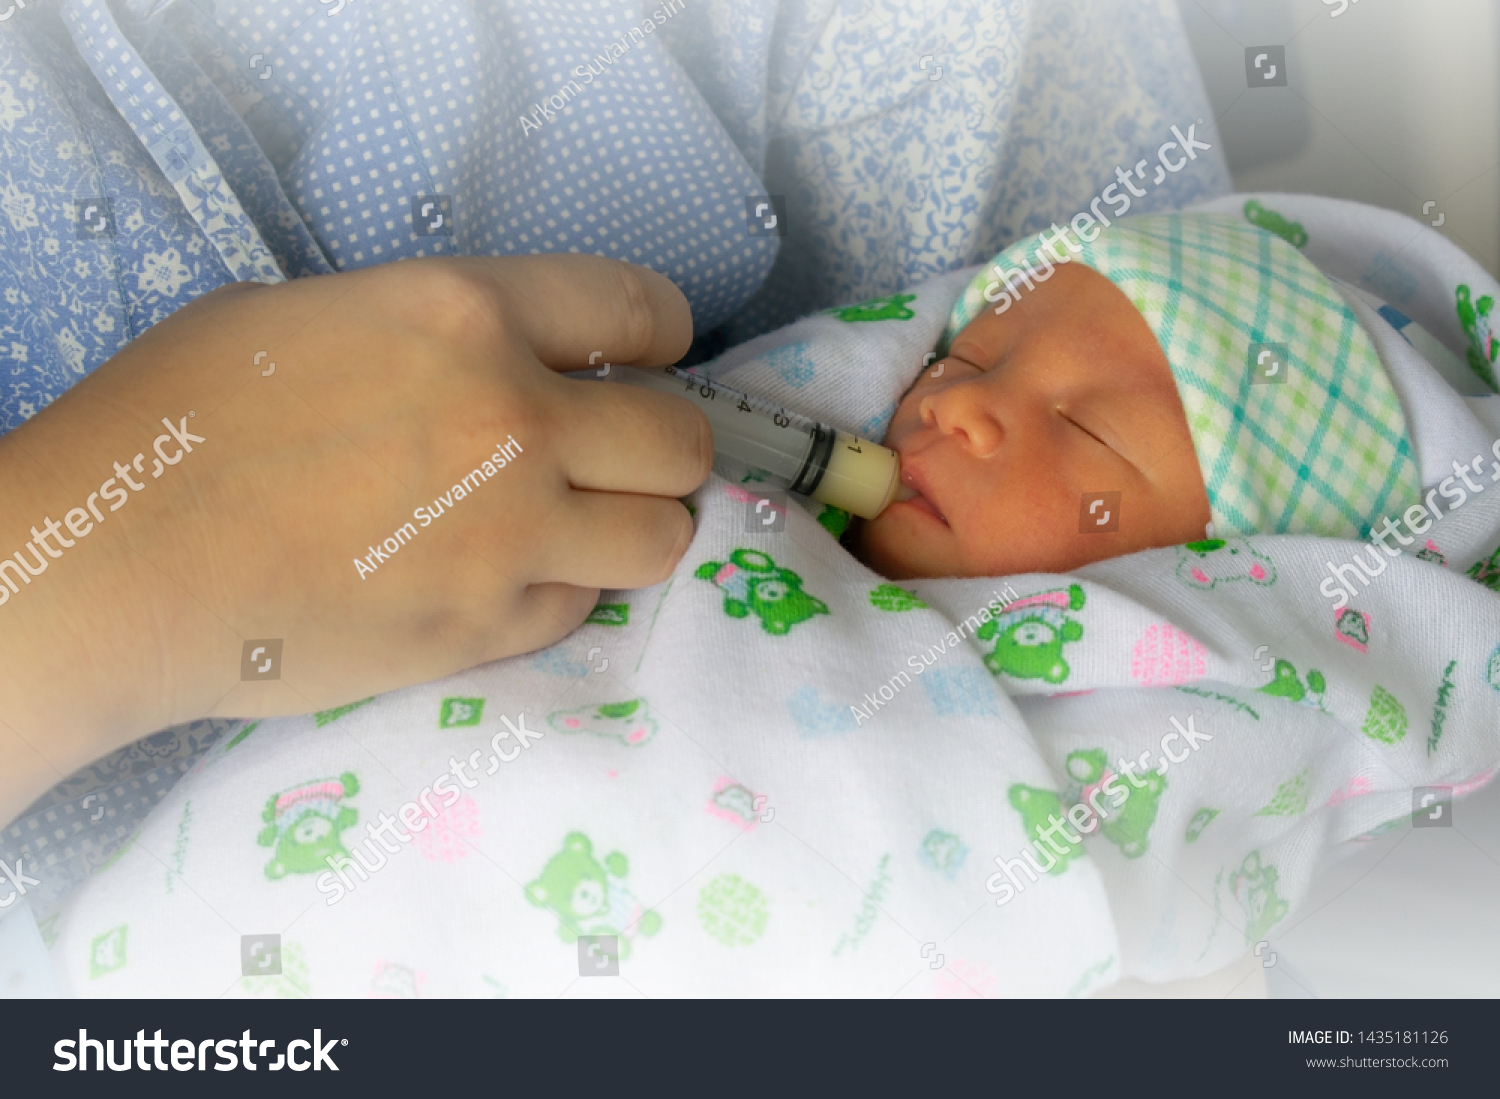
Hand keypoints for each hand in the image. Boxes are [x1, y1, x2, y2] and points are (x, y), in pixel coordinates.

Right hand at [0, 255, 709, 821]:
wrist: (117, 566)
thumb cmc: (180, 420)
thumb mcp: (311, 318)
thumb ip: (434, 334)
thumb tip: (499, 359)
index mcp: (467, 316)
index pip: (643, 311)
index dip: (661, 338)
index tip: (649, 361)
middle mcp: (515, 421)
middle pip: (681, 437)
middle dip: (662, 445)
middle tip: (619, 458)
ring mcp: (512, 535)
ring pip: (662, 534)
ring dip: (636, 526)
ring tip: (583, 526)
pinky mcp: (489, 628)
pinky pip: (582, 605)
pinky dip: (560, 592)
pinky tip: (503, 580)